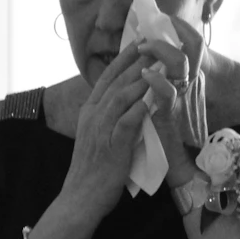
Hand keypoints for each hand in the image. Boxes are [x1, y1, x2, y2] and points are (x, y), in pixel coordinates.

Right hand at [61, 47, 154, 222]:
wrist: (82, 195)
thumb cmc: (95, 167)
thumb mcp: (99, 134)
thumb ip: (110, 115)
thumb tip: (127, 100)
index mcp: (90, 111)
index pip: (106, 77)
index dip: (123, 59)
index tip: (139, 43)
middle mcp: (93, 115)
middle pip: (114, 82)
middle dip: (134, 61)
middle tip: (152, 44)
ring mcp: (101, 129)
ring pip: (120, 97)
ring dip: (139, 79)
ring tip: (157, 64)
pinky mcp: (112, 145)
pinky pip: (126, 122)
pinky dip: (138, 109)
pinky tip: (152, 99)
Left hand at [141, 13, 209, 176]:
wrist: (180, 169)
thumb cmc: (169, 139)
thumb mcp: (166, 104)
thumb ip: (161, 84)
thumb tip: (147, 62)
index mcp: (187, 82)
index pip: (191, 46)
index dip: (181, 29)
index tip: (165, 17)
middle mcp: (189, 87)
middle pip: (190, 48)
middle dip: (172, 33)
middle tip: (151, 28)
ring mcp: (182, 99)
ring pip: (179, 65)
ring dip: (161, 51)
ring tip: (144, 45)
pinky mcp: (172, 116)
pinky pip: (167, 93)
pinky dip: (155, 82)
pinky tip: (145, 75)